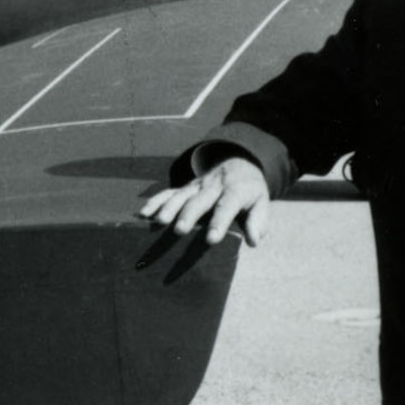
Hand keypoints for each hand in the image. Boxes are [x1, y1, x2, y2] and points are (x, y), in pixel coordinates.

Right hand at [138, 156, 271, 245]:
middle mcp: (214, 185)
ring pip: (181, 195)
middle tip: (179, 230)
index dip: (219, 222)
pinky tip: (143, 214)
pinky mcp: (186, 187)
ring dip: (169, 207)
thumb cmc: (250, 192)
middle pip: (199, 200)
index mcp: (235, 190)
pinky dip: (155, 201)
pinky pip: (169, 192)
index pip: (227, 206)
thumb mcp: (261, 203)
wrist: (240, 164)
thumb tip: (253, 241)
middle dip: (189, 214)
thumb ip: (258, 222)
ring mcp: (197, 185)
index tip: (211, 239)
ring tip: (158, 222)